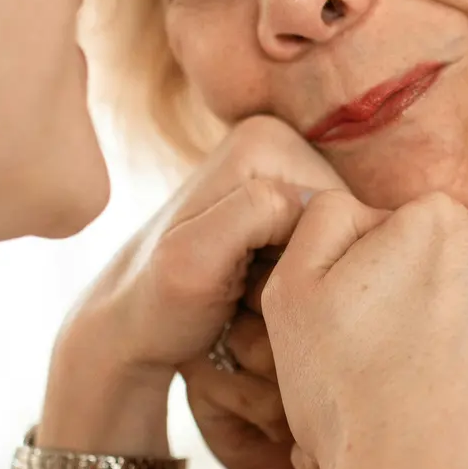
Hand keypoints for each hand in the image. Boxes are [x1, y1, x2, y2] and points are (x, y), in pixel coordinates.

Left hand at [53, 116, 344, 392]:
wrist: (128, 330)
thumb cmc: (156, 305)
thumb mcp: (194, 258)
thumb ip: (252, 214)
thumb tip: (306, 198)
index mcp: (265, 138)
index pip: (339, 213)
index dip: (309, 268)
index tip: (251, 295)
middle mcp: (279, 143)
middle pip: (340, 229)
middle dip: (306, 276)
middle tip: (249, 305)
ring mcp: (282, 176)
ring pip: (333, 251)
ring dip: (299, 289)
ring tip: (247, 307)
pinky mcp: (282, 210)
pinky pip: (320, 261)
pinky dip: (293, 293)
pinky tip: (253, 306)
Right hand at [264, 192, 467, 468]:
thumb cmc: (344, 396)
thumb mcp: (290, 294)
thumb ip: (322, 221)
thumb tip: (355, 204)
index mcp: (434, 217)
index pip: (410, 231)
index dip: (385, 277)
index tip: (372, 327)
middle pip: (465, 258)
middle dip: (440, 295)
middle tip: (404, 360)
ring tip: (444, 388)